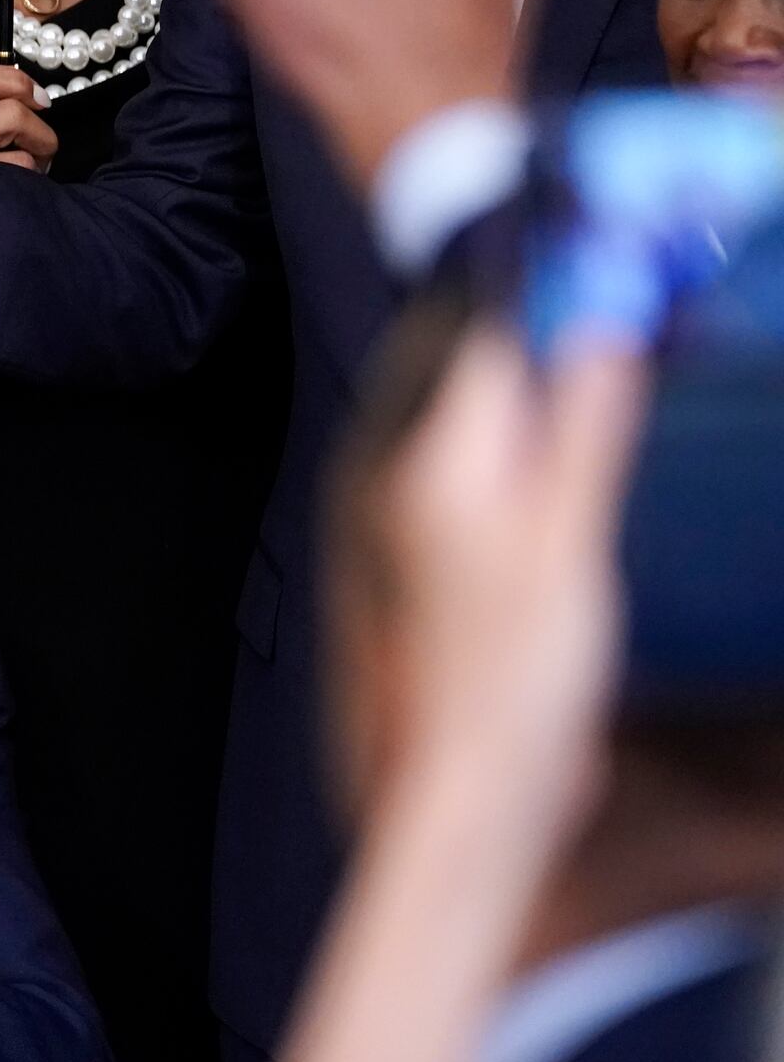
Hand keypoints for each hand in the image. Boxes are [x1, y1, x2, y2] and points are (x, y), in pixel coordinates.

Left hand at [374, 326, 645, 832]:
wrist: (476, 788)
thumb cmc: (515, 683)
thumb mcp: (570, 543)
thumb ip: (582, 434)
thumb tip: (600, 334)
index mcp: (445, 466)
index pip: (492, 343)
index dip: (556, 301)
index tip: (621, 274)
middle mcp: (423, 488)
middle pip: (492, 383)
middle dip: (558, 347)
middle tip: (638, 322)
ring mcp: (433, 530)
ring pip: (498, 432)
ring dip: (556, 403)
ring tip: (628, 379)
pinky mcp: (458, 572)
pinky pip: (501, 484)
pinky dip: (545, 461)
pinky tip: (589, 474)